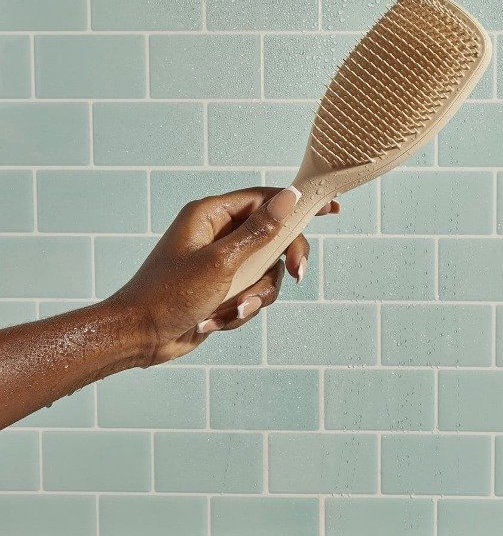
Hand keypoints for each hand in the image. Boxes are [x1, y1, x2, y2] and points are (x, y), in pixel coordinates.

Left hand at [109, 187, 338, 365]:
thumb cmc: (169, 295)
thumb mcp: (221, 262)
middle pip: (272, 237)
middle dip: (280, 261)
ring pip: (265, 271)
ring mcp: (221, 261)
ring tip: (229, 309)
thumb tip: (289, 198)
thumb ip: (259, 231)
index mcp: (212, 215)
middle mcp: (218, 234)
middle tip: (296, 275)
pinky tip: (214, 320)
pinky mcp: (222, 286)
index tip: (330, 207)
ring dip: (253, 295)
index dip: (297, 203)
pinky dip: (239, 309)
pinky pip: (251, 292)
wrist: (139, 337)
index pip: (265, 199)